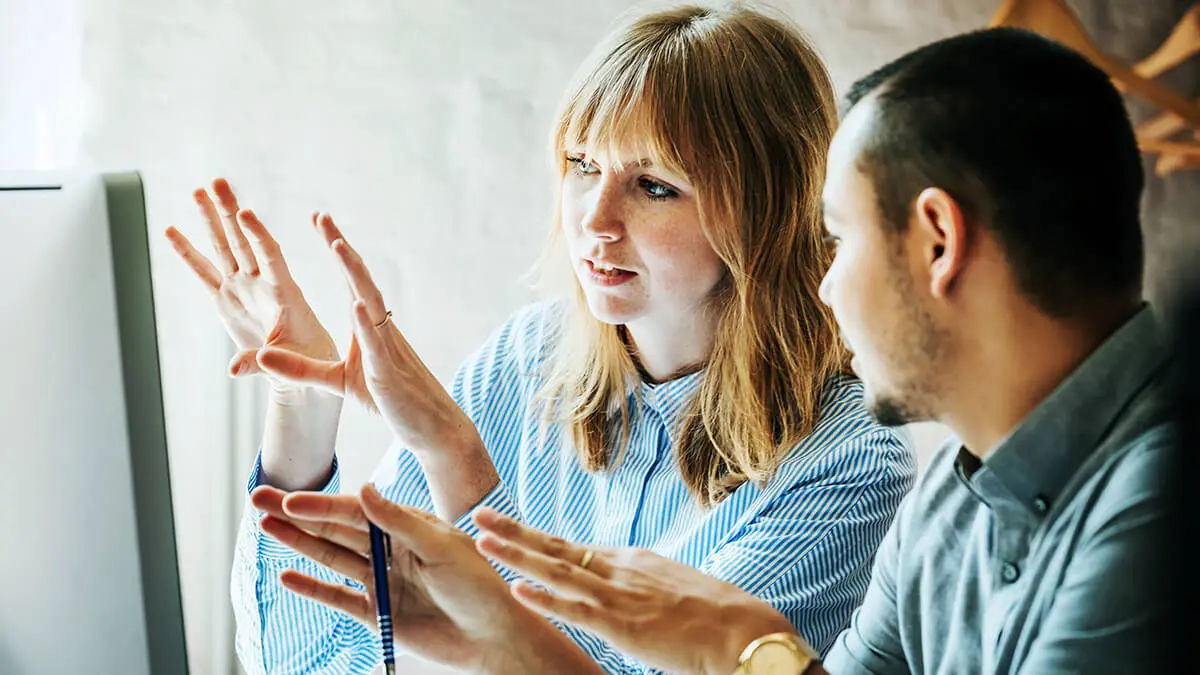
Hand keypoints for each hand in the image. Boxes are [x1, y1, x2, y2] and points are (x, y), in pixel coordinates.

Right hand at [164, 178, 337, 385]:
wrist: (303, 367)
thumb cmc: (308, 362)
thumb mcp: (292, 364)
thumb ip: (261, 363)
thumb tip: (232, 371)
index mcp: (284, 292)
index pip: (270, 256)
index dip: (258, 235)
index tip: (246, 213)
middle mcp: (261, 283)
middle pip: (243, 241)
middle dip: (229, 212)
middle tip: (217, 182)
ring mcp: (242, 288)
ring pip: (223, 248)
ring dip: (211, 220)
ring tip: (197, 191)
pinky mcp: (226, 300)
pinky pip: (203, 273)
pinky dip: (187, 254)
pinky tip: (171, 231)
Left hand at [252, 215, 475, 455]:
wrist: (431, 427)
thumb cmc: (390, 401)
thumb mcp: (337, 382)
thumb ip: (301, 369)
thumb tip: (263, 355)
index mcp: (369, 327)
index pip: (351, 280)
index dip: (337, 250)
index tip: (320, 221)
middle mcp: (380, 328)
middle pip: (360, 279)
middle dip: (341, 246)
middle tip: (322, 216)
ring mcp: (387, 347)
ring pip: (370, 301)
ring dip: (354, 273)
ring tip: (337, 245)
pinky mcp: (388, 372)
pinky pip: (376, 343)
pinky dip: (366, 322)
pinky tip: (357, 303)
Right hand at [252, 484, 603, 673]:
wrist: (495, 636)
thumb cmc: (480, 585)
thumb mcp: (443, 547)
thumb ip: (399, 521)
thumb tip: (364, 489)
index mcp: (408, 526)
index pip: (356, 511)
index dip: (321, 505)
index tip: (289, 498)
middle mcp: (391, 549)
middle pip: (335, 528)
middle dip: (296, 514)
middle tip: (257, 497)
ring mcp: (383, 581)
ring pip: (332, 558)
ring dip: (298, 543)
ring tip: (265, 527)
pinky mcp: (380, 614)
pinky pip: (339, 598)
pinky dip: (313, 587)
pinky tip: (287, 575)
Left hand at [474, 508, 800, 674]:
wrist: (745, 630)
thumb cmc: (716, 616)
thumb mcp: (671, 590)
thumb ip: (643, 587)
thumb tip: (628, 592)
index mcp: (630, 562)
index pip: (572, 547)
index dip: (534, 537)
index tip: (505, 526)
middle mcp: (620, 570)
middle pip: (555, 547)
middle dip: (514, 532)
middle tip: (478, 515)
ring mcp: (620, 595)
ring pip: (557, 571)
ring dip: (516, 555)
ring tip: (482, 541)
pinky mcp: (624, 625)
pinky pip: (577, 610)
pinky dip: (545, 599)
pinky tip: (518, 589)